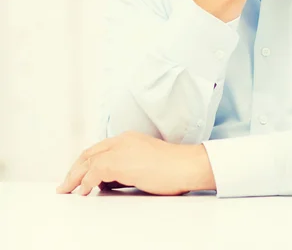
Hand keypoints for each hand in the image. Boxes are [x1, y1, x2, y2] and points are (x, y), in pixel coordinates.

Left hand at [55, 130, 214, 195]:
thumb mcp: (144, 165)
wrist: (186, 165)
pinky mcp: (121, 161)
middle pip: (89, 153)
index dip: (85, 163)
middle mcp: (122, 140)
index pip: (99, 149)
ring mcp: (121, 149)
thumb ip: (126, 169)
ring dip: (75, 177)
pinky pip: (95, 171)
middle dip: (74, 169)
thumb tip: (107, 182)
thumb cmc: (172, 169)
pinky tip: (83, 191)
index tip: (77, 176)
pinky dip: (86, 182)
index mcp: (129, 139)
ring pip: (88, 160)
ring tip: (67, 190)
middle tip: (66, 185)